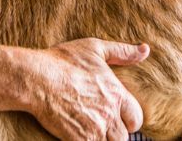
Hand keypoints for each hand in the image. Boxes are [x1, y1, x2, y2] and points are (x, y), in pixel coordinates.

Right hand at [30, 38, 149, 140]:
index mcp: (116, 94)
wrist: (37, 78)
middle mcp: (109, 113)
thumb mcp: (95, 49)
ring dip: (101, 140)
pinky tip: (77, 134)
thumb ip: (122, 52)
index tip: (118, 117)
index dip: (128, 120)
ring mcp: (94, 128)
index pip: (136, 118)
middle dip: (114, 133)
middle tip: (100, 125)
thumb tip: (145, 50)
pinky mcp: (79, 139)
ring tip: (89, 130)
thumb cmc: (63, 61)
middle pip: (123, 137)